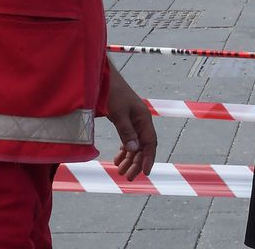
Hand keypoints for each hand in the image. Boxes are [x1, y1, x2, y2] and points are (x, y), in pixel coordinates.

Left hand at [106, 64, 156, 179]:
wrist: (104, 78)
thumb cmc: (112, 93)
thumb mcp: (119, 113)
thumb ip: (126, 131)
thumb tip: (135, 150)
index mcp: (144, 118)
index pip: (150, 142)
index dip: (148, 158)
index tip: (145, 173)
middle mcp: (141, 121)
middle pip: (143, 146)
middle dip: (137, 162)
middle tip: (128, 177)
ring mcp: (133, 121)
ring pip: (135, 145)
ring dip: (129, 158)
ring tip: (120, 171)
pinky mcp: (124, 121)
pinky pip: (128, 139)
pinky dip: (124, 150)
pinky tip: (118, 159)